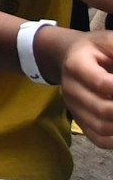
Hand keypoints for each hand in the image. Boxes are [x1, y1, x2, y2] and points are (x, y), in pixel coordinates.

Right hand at [55, 29, 112, 148]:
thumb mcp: (109, 41)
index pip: (101, 83)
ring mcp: (74, 107)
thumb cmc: (96, 48)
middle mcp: (71, 89)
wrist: (70, 56)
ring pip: (101, 127)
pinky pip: (98, 138)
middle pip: (103, 109)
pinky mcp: (80, 120)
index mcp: (76, 65)